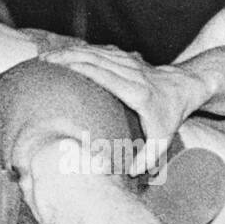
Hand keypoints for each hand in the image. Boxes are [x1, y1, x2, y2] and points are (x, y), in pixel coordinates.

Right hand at [41, 45, 205, 174]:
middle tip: (42, 63)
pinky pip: (100, 50)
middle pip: (96, 59)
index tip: (60, 70)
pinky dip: (80, 50)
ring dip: (70, 51)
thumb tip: (127, 173)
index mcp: (138, 92)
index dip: (82, 69)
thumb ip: (146, 159)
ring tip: (45, 57)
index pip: (106, 76)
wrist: (182, 90)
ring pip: (96, 52)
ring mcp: (129, 62)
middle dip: (67, 57)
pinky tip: (62, 53)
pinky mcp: (125, 58)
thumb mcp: (162, 142)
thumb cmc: (168, 117)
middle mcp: (132, 73)